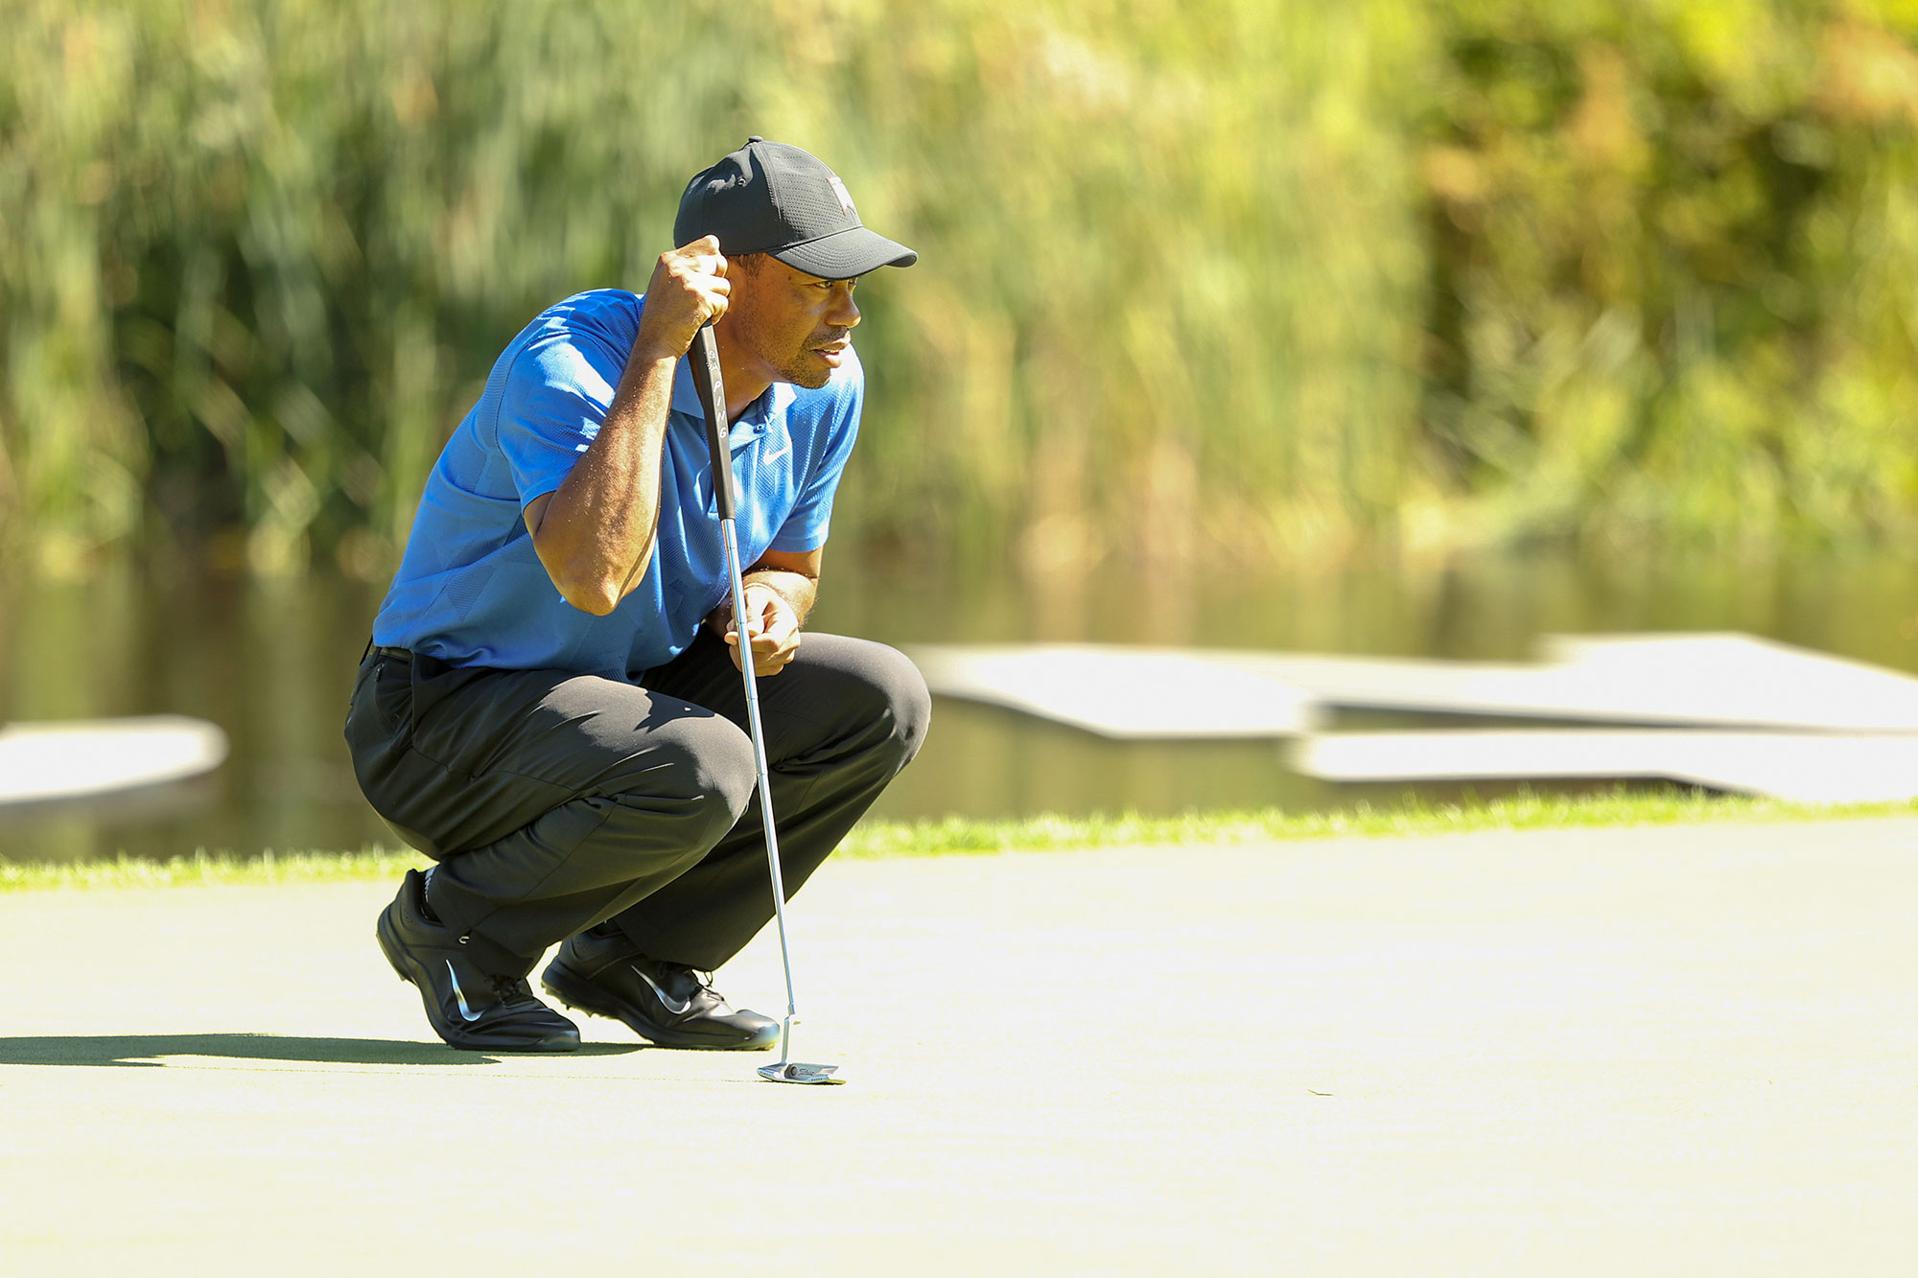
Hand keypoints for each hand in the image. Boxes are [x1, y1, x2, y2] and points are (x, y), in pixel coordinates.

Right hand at [633, 235, 730, 361]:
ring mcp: (689, 282)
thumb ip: (685, 265)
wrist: (655, 342)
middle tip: (701, 298)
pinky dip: (717, 315)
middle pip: (719, 262)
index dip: (713, 263)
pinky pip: (723, 302)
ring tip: (699, 311)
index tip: (703, 278)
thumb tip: (716, 245)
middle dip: (716, 282)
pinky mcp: (700, 298)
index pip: (709, 243)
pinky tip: (701, 320)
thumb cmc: (661, 317)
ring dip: (716, 301)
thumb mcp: (664, 283)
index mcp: (669, 260)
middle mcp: (678, 266)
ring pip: (724, 284)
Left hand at [720, 583, 800, 676]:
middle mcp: (791, 643)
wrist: (766, 607)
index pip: (772, 642)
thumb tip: (750, 632)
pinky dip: (742, 659)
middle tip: (730, 634)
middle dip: (741, 648)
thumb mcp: (754, 597)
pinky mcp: (775, 667)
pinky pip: (752, 670)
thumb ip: (752, 614)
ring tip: (740, 635)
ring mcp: (785, 658)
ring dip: (740, 652)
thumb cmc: (758, 600)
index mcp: (789, 624)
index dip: (750, 643)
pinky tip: (744, 644)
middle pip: (762, 658)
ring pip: (755, 666)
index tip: (729, 636)